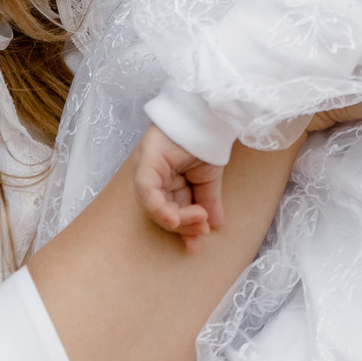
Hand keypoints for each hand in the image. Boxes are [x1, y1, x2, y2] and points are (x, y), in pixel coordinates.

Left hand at [131, 125, 224, 243]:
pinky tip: (175, 218)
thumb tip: (215, 226)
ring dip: (176, 219)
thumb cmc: (206, 142)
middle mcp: (153, 176)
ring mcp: (147, 169)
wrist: (209, 116)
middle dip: (181, 226)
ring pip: (152, 206)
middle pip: (160, 212)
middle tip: (200, 233)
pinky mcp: (145, 162)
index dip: (183, 228)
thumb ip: (209, 202)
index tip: (196, 244)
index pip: (171, 210)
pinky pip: (146, 191)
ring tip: (198, 220)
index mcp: (166, 181)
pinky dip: (159, 208)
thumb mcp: (209, 179)